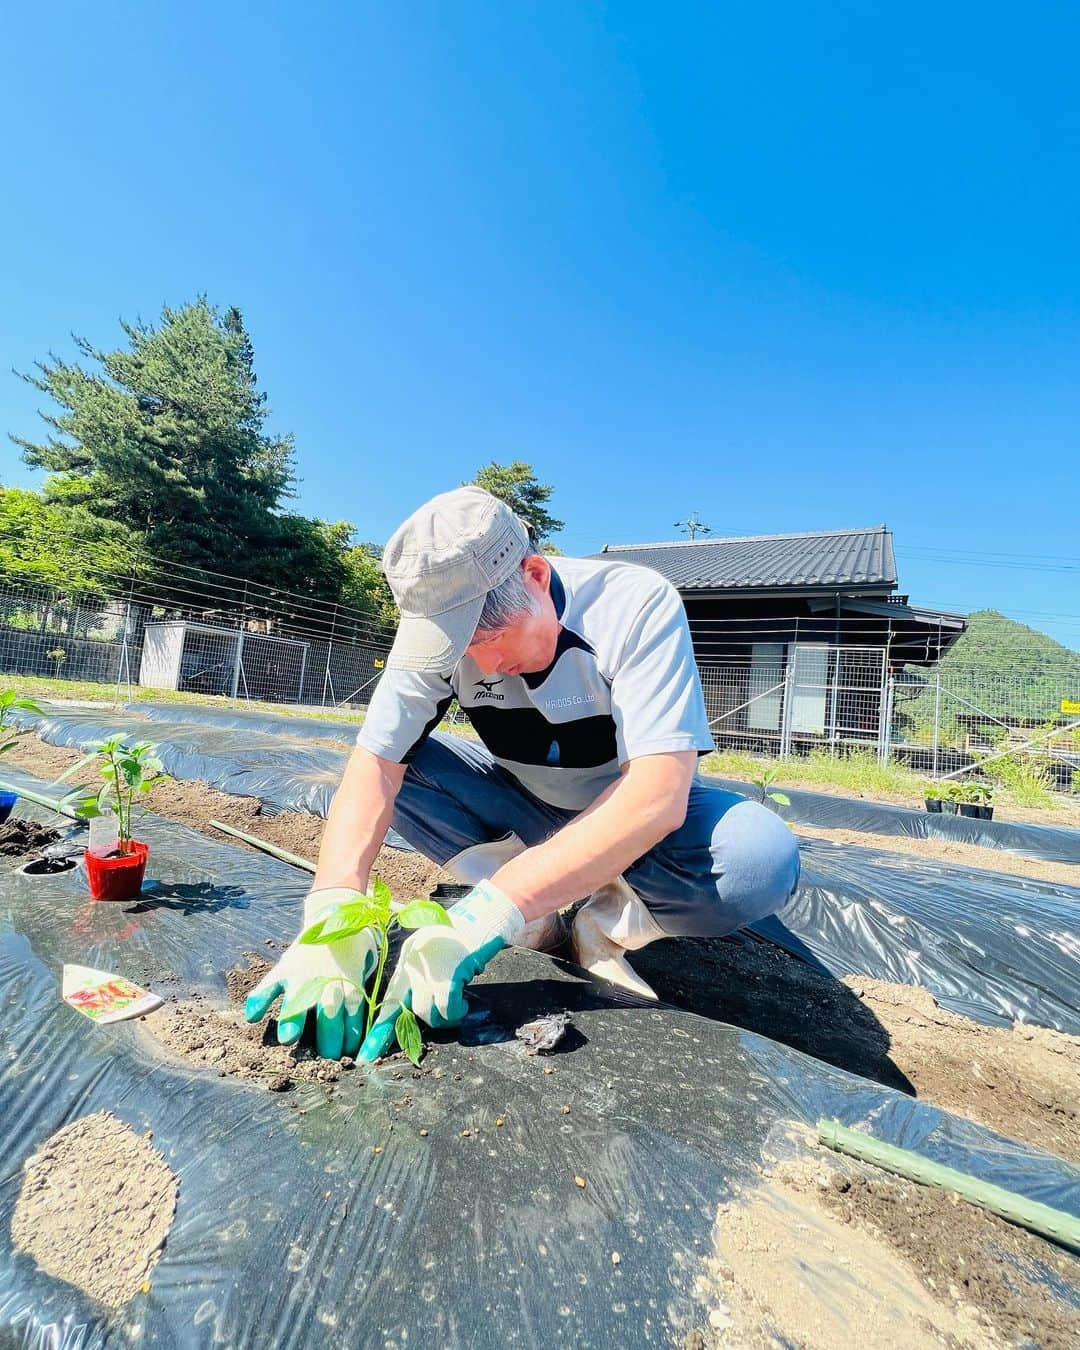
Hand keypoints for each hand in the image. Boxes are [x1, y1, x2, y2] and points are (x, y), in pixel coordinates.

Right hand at [244, 888, 378, 1058]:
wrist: (337, 911)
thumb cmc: (356, 945)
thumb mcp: (369, 967)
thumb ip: (365, 994)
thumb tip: (372, 1018)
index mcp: (351, 986)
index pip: (353, 1022)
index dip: (352, 1041)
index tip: (350, 1056)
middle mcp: (327, 983)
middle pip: (329, 1018)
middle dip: (329, 1042)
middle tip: (328, 1057)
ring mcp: (303, 976)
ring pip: (298, 1002)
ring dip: (293, 1020)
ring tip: (288, 1038)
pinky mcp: (284, 968)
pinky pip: (268, 986)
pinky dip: (259, 1000)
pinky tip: (252, 1016)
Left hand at [357, 880, 524, 1061]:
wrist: (477, 924)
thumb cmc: (455, 942)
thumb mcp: (427, 956)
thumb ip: (418, 979)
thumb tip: (416, 1011)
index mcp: (406, 965)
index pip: (387, 1001)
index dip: (378, 1029)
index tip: (366, 1054)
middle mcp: (413, 968)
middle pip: (405, 1011)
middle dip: (396, 1037)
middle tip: (395, 1054)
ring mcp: (430, 971)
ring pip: (427, 1014)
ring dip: (443, 1019)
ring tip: (455, 1009)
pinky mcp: (449, 975)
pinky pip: (448, 1008)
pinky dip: (457, 1012)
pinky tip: (464, 1005)